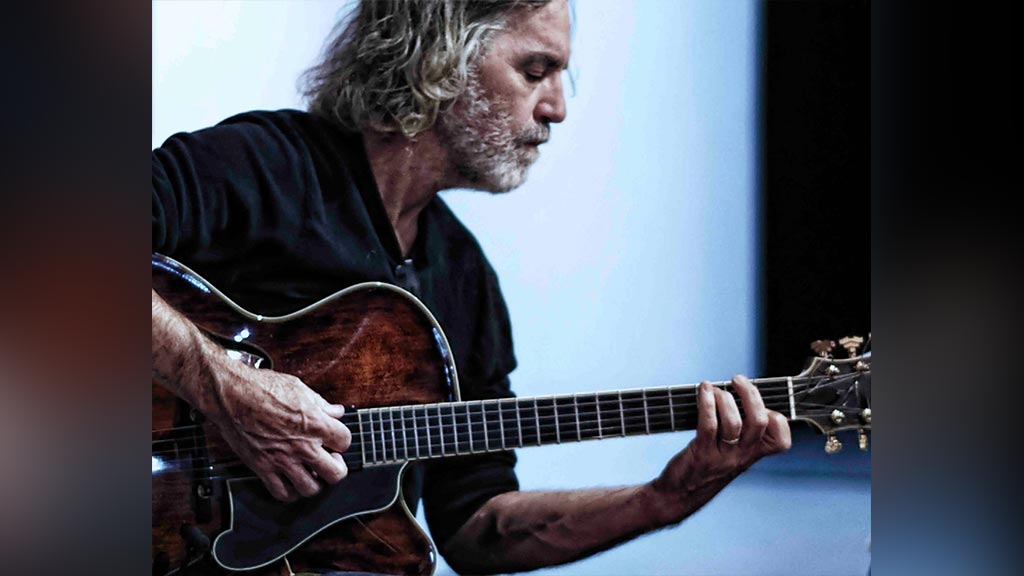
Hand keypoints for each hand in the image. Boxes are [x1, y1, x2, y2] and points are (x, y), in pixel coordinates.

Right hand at [200, 345, 351, 501]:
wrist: (231, 395)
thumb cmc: (262, 387)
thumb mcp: (300, 389)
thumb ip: (322, 405)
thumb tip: (337, 412)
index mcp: (315, 424)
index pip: (345, 442)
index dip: (341, 440)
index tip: (334, 438)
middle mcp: (302, 446)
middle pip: (336, 474)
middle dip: (336, 467)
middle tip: (329, 460)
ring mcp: (282, 460)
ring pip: (310, 489)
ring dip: (315, 482)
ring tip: (311, 472)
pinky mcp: (262, 468)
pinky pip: (282, 493)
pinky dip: (290, 492)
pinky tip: (291, 481)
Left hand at [650, 375, 790, 520]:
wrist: (679, 496)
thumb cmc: (705, 467)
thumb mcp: (731, 453)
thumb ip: (741, 432)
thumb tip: (739, 393)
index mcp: (753, 455)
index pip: (782, 441)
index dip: (778, 419)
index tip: (762, 405)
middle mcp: (742, 456)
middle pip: (759, 422)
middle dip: (750, 394)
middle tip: (738, 380)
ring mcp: (723, 457)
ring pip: (734, 422)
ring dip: (724, 398)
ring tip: (713, 388)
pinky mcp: (702, 454)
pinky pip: (708, 425)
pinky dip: (707, 404)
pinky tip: (703, 391)